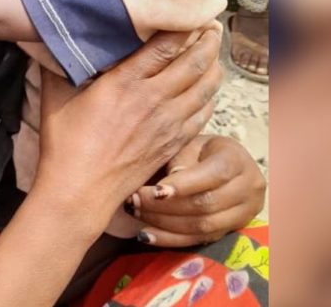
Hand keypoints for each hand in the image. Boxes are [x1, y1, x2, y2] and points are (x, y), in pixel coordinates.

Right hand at [34, 28, 222, 215]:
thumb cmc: (65, 145)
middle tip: (210, 24)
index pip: (167, 45)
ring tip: (214, 50)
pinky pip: (204, 113)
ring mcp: (169, 123)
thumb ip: (56, 66)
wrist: (81, 192)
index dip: (184, 25)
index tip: (189, 11)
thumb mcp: (55, 98)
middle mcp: (154, 99)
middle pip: (195, 61)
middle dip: (207, 39)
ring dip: (214, 65)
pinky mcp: (174, 143)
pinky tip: (208, 88)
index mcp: (126, 82)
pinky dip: (211, 95)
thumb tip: (46, 40)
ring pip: (206, 87)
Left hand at [131, 135, 266, 246]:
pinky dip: (171, 239)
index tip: (154, 191)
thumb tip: (165, 191)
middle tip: (134, 201)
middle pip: (206, 204)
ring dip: (164, 224)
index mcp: (236, 159)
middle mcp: (248, 188)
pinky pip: (200, 240)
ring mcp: (244, 213)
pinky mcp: (230, 230)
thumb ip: (179, 161)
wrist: (215, 161)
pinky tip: (146, 235)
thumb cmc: (196, 149)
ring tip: (136, 213)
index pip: (214, 175)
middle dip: (166, 206)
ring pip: (203, 226)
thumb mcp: (188, 144)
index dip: (183, 185)